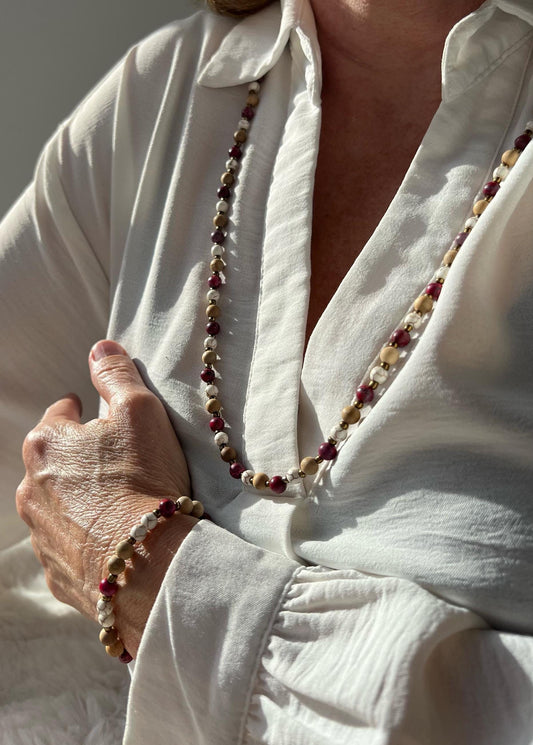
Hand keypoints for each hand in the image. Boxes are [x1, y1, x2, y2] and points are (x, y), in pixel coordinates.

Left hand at [16, 339, 196, 656]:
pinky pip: (68, 545)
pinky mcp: (55, 571)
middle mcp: (31, 489)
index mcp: (46, 444)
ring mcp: (40, 535)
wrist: (147, 566)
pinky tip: (114, 539)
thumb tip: (100, 348)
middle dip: (80, 458)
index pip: (61, 413)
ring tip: (119, 505)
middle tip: (120, 463)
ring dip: (79, 500)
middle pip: (54, 462)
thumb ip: (116, 374)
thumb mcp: (140, 411)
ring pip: (57, 505)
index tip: (101, 417)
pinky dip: (86, 539)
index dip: (84, 411)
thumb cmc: (144, 480)